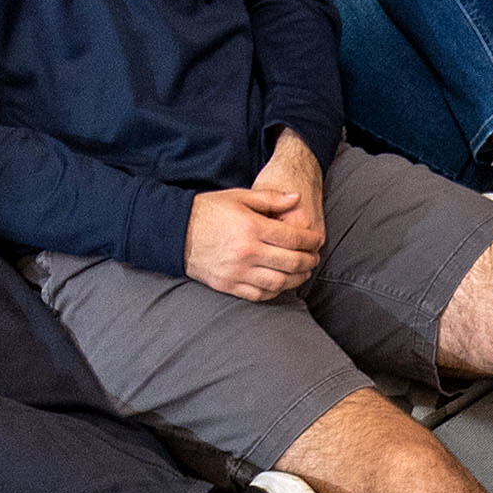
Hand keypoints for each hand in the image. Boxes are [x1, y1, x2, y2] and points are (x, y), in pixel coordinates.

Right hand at [185, 141, 324, 301]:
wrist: (175, 231)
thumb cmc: (208, 211)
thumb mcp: (239, 197)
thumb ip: (270, 199)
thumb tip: (296, 198)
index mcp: (252, 228)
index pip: (293, 238)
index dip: (311, 241)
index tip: (317, 241)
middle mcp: (247, 252)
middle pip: (290, 262)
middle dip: (309, 261)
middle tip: (314, 258)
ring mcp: (237, 272)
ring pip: (278, 282)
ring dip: (296, 279)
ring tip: (303, 273)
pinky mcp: (228, 285)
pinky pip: (259, 294)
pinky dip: (275, 291)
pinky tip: (281, 284)